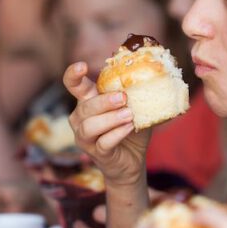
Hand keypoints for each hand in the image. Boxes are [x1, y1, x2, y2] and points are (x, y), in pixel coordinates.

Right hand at [64, 62, 149, 186]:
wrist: (132, 161)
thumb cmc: (129, 129)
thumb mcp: (133, 107)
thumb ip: (136, 93)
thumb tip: (154, 75)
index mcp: (87, 102)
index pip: (73, 85)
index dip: (73, 75)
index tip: (82, 66)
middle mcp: (80, 119)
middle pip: (85, 107)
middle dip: (104, 101)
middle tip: (123, 98)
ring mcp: (85, 138)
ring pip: (89, 126)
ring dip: (110, 118)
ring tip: (129, 114)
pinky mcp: (96, 153)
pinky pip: (103, 142)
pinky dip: (117, 134)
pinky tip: (130, 127)